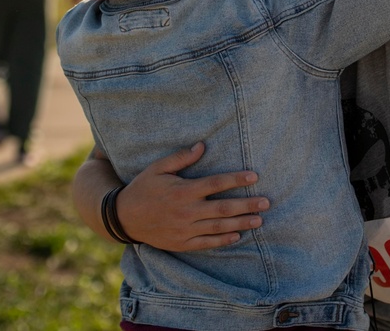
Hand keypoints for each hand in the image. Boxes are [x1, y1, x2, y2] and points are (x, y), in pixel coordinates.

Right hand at [117, 142, 269, 250]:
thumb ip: (181, 158)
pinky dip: (223, 241)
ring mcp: (185, 229)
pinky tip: (238, 236)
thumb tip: (202, 145)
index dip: (236, 179)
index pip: (215, 184)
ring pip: (218, 227)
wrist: (123, 218)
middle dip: (246, 205)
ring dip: (240, 224)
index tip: (254, 176)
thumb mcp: (158, 168)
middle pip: (223, 208)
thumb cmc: (143, 188)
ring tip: (259, 220)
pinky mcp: (182, 243)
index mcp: (183, 191)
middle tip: (266, 202)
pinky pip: (206, 243)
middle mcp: (187, 211)